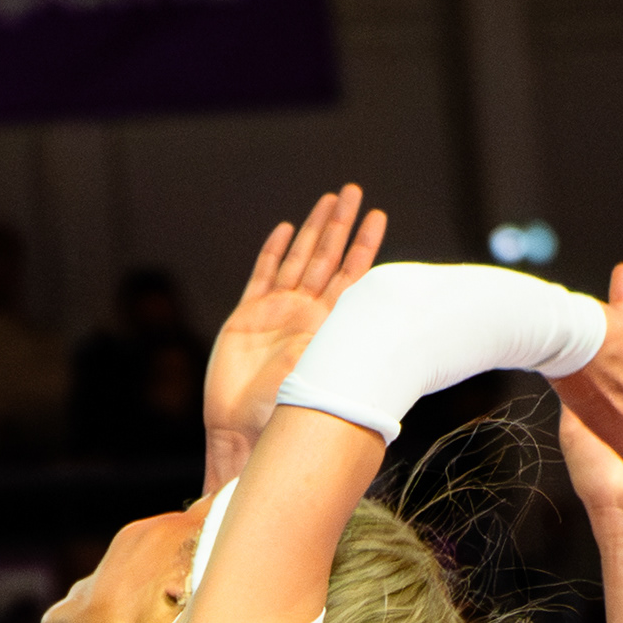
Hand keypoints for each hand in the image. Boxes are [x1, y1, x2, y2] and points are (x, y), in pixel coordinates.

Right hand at [201, 185, 387, 469]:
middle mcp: (306, 313)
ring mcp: (277, 312)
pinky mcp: (247, 316)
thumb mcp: (321, 374)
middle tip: (352, 191)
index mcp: (329, 326)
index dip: (363, 245)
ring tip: (327, 200)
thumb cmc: (286, 413)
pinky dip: (273, 253)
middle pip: (327, 257)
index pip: (352, 275)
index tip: (377, 216)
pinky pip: (262, 276)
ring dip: (312, 229)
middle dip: (339, 224)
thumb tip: (368, 321)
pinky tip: (285, 230)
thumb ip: (336, 344)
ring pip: (298, 259)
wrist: (244, 430)